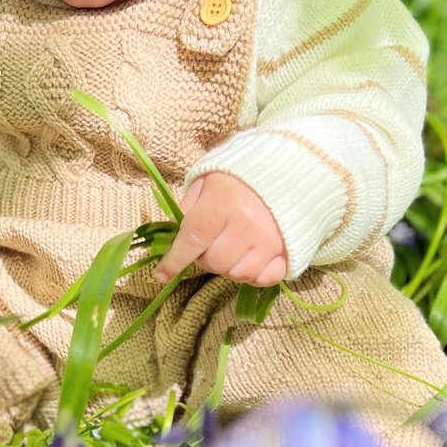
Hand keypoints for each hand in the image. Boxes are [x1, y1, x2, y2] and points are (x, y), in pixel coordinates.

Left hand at [154, 171, 287, 286]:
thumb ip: (188, 208)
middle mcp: (246, 226)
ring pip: (237, 275)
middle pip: (214, 263)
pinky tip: (249, 259)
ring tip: (230, 248)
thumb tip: (174, 237)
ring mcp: (269, 241)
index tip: (161, 275)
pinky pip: (263, 279)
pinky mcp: (286, 251)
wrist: (284, 168)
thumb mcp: (206, 181)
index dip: (174, 262)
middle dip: (204, 258)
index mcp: (222, 205)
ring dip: (228, 267)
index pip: (192, 241)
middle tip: (208, 243)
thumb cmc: (239, 175)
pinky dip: (253, 274)